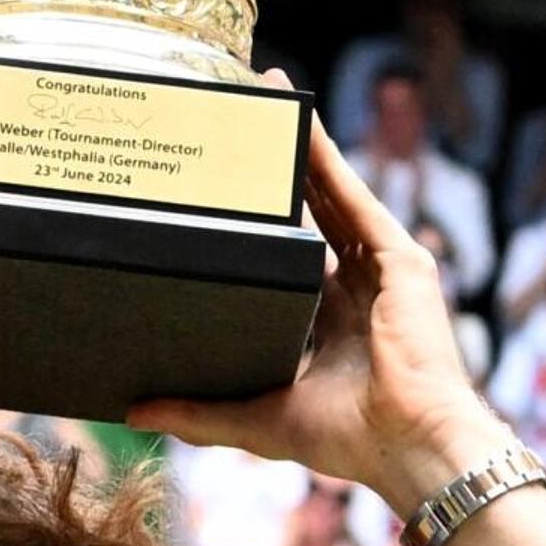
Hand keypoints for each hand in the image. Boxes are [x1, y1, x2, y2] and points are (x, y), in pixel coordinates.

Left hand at [134, 89, 496, 510]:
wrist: (411, 445)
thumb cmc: (351, 441)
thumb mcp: (258, 419)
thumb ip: (199, 412)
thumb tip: (134, 411)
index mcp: (332, 320)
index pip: (293, 256)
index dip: (262, 221)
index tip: (225, 190)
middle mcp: (359, 286)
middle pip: (314, 212)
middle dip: (280, 169)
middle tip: (239, 125)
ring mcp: (382, 268)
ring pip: (334, 193)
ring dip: (301, 146)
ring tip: (265, 101)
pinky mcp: (399, 258)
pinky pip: (353, 195)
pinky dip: (327, 157)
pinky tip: (300, 124)